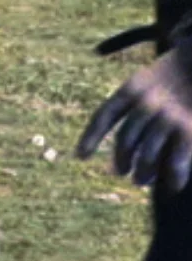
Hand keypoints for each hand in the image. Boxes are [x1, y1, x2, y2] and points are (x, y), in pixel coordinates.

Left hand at [76, 47, 191, 192]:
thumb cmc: (177, 72)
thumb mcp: (148, 77)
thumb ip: (134, 101)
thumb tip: (128, 134)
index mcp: (132, 88)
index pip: (104, 115)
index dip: (91, 137)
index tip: (80, 156)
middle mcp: (148, 103)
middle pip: (126, 139)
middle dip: (122, 159)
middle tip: (121, 172)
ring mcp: (170, 117)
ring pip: (148, 154)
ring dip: (143, 171)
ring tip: (140, 181)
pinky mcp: (190, 128)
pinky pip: (177, 159)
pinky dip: (174, 176)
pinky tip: (173, 187)